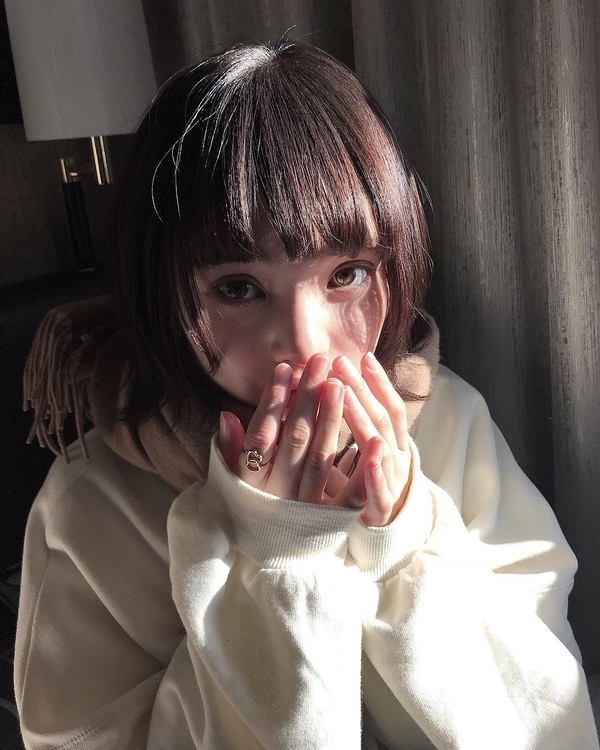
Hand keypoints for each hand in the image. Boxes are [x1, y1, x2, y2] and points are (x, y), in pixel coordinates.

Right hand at [217, 352, 411, 525]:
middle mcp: (279, 493)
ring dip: (332, 419)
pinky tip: (376, 441)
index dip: (273, 401)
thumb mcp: (229, 484)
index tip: (285, 369)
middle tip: (320, 362)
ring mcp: (307, 506)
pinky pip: (351, 495)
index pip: (262, 434)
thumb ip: (229, 451)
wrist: (270, 566)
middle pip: (296, 439)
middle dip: (309, 398)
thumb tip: (226, 415)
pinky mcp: (332, 520)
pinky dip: (365, 469)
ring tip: (340, 383)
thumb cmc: (247, 513)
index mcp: (251, 483)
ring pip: (322, 457)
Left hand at [330, 352, 411, 524]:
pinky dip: (374, 470)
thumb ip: (337, 429)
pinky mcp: (380, 508)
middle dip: (361, 388)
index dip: (376, 381)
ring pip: (379, 444)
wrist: (385, 534)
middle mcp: (395, 456)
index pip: (387, 404)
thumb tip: (309, 393)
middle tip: (341, 362)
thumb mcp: (352, 455)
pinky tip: (370, 450)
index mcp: (390, 441)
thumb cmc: (361, 487)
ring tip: (345, 392)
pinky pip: (377, 489)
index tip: (361, 355)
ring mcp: (390, 481)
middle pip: (382, 417)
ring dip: (362, 417)